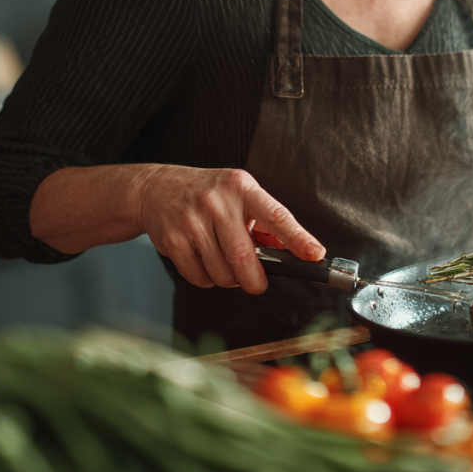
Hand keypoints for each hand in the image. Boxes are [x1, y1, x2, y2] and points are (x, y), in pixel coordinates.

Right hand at [137, 165, 324, 294]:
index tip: (315, 255)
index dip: (298, 238)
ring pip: (222, 272)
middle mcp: (218, 203)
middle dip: (255, 279)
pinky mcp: (174, 241)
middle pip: (244, 256)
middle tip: (258, 283)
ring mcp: (193, 221)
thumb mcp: (240, 194)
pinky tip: (204, 261)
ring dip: (229, 279)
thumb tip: (290, 251)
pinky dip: (208, 279)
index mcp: (242, 188)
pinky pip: (199, 277)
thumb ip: (264, 222)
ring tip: (225, 262)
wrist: (158, 189)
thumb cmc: (209, 194)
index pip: (277, 216)